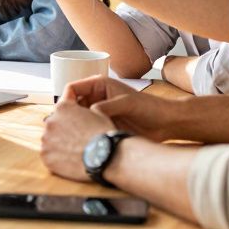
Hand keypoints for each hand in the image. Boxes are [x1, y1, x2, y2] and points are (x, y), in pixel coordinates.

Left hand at [40, 99, 115, 181]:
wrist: (104, 157)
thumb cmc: (104, 136)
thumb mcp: (98, 114)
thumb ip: (84, 110)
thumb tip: (82, 112)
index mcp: (63, 107)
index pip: (64, 99)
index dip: (72, 106)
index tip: (75, 116)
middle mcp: (50, 121)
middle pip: (55, 122)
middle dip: (65, 128)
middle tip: (78, 138)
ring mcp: (46, 139)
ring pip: (50, 139)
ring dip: (59, 143)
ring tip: (75, 150)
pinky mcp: (46, 155)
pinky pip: (49, 154)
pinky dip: (57, 157)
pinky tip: (70, 159)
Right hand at [64, 75, 183, 142]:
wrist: (166, 123)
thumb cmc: (149, 107)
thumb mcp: (126, 103)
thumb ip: (107, 107)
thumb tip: (88, 114)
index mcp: (99, 85)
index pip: (72, 88)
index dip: (65, 99)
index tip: (63, 113)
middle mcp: (97, 98)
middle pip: (73, 105)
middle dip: (68, 116)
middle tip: (64, 129)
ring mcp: (100, 112)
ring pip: (79, 119)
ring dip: (76, 127)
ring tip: (73, 138)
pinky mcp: (104, 126)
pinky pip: (88, 129)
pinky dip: (85, 135)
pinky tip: (84, 143)